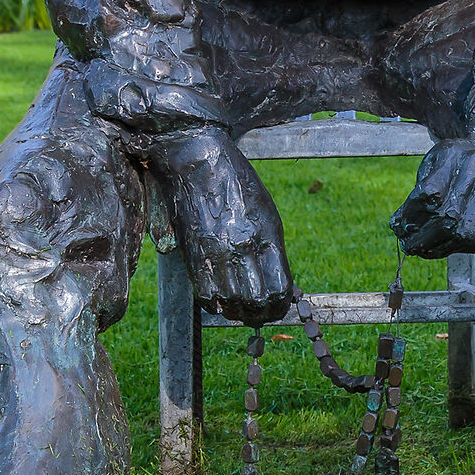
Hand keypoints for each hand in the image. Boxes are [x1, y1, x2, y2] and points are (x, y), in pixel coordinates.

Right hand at [154, 129, 292, 325]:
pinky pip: (206, 296)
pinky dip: (215, 303)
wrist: (199, 161)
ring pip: (231, 304)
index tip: (278, 305)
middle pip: (257, 302)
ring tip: (240, 306)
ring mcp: (216, 252)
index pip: (279, 289)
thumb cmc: (236, 183)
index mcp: (267, 235)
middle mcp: (243, 247)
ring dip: (238, 310)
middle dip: (261, 312)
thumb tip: (278, 283)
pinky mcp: (194, 254)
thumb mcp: (266, 212)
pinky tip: (220, 296)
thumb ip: (271, 249)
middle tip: (260, 311)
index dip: (280, 305)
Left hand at [391, 139, 474, 258]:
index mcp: (455, 154)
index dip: (411, 216)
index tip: (399, 227)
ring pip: (467, 232)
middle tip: (410, 245)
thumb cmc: (462, 160)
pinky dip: (466, 249)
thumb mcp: (437, 160)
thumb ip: (420, 188)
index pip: (429, 193)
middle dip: (424, 238)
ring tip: (427, 250)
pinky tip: (451, 247)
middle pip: (449, 216)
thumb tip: (400, 225)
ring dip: (443, 247)